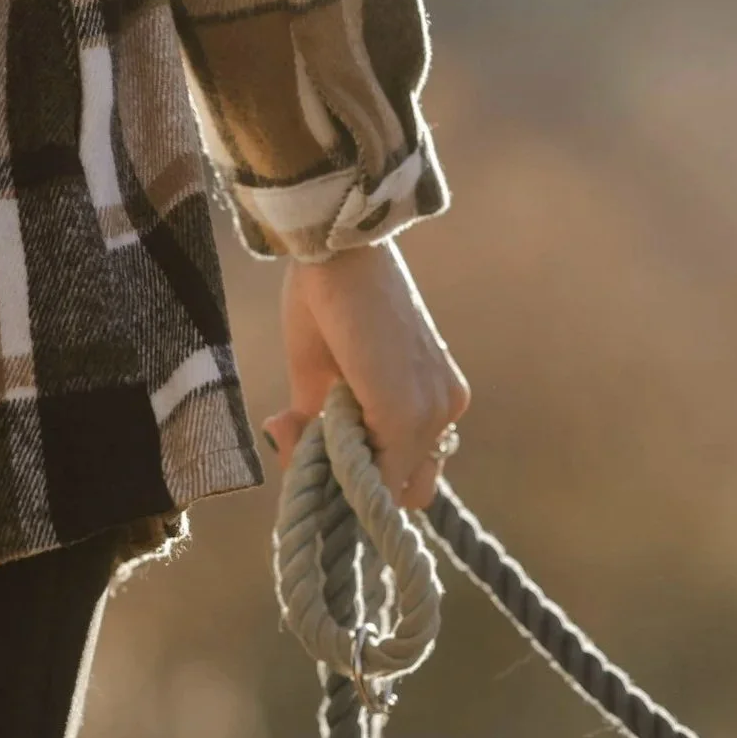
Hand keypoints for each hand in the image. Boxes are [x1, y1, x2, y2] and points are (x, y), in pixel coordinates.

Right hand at [262, 240, 469, 509]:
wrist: (335, 246)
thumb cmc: (328, 299)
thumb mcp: (322, 379)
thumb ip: (318, 428)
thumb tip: (290, 453)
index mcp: (435, 399)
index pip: (412, 471)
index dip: (365, 478)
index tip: (317, 452)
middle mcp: (446, 408)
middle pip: (412, 491)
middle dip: (360, 486)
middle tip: (313, 445)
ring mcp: (434, 411)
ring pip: (394, 489)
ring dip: (344, 476)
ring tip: (306, 427)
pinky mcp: (408, 411)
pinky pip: (377, 472)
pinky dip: (339, 466)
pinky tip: (308, 427)